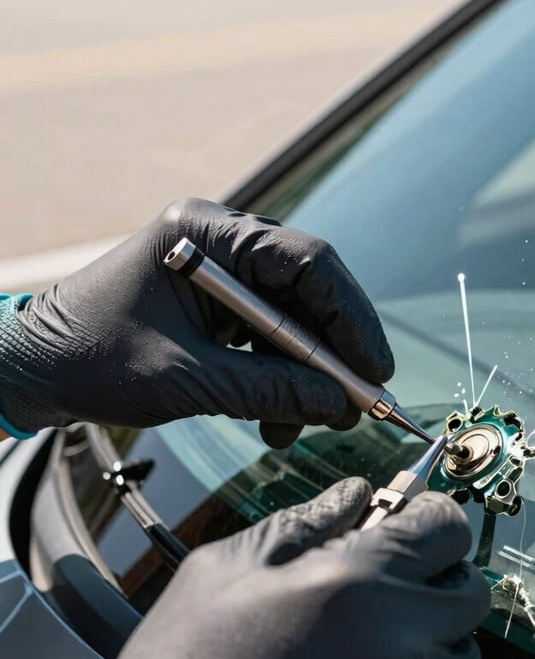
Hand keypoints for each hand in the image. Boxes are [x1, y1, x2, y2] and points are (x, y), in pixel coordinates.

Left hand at [0, 198, 392, 446]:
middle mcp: (222, 243)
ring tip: (304, 425)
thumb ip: (270, 390)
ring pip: (293, 323)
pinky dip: (279, 380)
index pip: (308, 263)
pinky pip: (269, 339)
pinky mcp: (218, 306)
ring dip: (304, 378)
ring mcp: (222, 274)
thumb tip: (338, 404)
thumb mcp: (188, 379)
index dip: (351, 318)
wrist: (37, 371)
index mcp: (208, 234)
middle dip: (331, 355)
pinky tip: (277, 419)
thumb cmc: (93, 360)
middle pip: (308, 293)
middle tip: (353, 405)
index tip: (373, 370)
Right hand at [13, 480, 488, 658]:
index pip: (448, 527)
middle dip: (438, 579)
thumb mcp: (228, 567)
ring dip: (427, 642)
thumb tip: (354, 493)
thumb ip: (306, 522)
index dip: (432, 518)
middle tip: (388, 586)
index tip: (413, 524)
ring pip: (459, 656)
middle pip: (470, 592)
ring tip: (364, 650)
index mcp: (357, 580)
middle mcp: (401, 640)